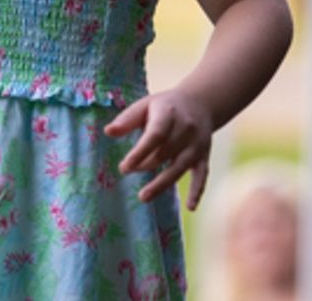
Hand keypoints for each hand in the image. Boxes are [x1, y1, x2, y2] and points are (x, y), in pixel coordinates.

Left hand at [104, 86, 212, 208]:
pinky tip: (190, 207)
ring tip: (143, 197)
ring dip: (162, 183)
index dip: (140, 152)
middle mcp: (186, 129)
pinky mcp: (204, 156)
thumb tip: (108, 132)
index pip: (155, 135)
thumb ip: (127, 119)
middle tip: (125, 171)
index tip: (124, 167)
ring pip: (180, 167)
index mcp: (168, 114)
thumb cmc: (165, 106)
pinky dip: (198, 191)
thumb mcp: (145, 105)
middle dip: (144, 165)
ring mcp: (197, 144)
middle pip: (164, 153)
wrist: (200, 103)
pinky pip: (202, 175)